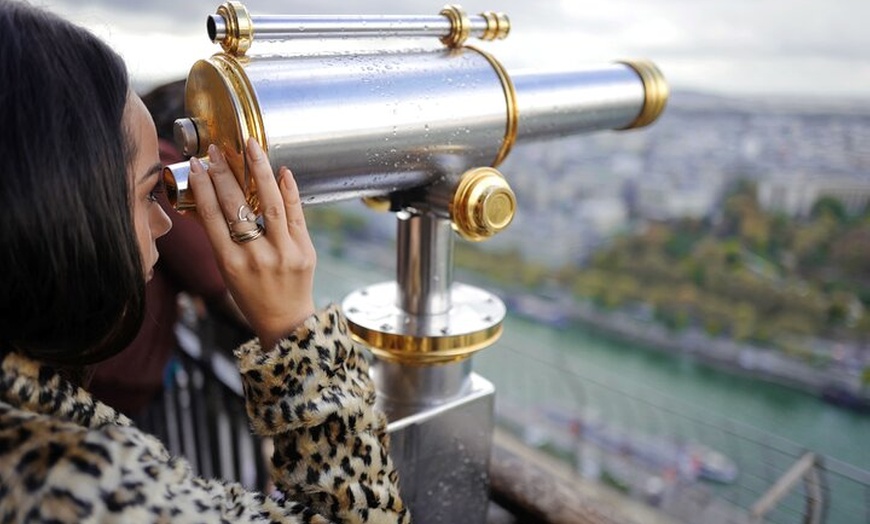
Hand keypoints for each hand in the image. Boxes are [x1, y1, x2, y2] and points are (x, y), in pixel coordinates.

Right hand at [188, 138, 315, 348]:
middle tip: (218, 150)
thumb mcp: (226, 270)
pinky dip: (290, 191)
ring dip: (259, 171)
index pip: (211, 215)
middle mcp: (255, 257)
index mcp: (228, 262)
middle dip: (225, 173)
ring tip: (251, 147)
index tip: (197, 163)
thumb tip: (208, 195)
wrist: (286, 321)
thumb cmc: (250, 293)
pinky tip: (282, 171)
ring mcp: (283, 253)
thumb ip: (219, 237)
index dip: (202, 186)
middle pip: (236, 205)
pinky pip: (296, 214)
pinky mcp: (305, 251)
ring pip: (270, 204)